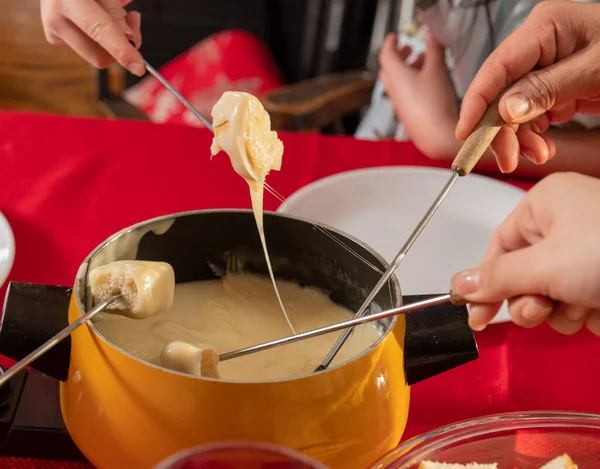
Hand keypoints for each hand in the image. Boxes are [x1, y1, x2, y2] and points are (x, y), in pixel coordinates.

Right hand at [40, 0, 144, 75]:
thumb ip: (115, 12)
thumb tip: (130, 40)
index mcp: (67, 0)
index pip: (100, 30)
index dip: (121, 50)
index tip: (139, 67)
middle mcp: (56, 19)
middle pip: (99, 55)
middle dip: (122, 48)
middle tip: (133, 20)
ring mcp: (53, 32)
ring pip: (96, 56)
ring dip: (112, 43)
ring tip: (111, 14)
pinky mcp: (55, 39)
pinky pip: (88, 48)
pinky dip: (99, 39)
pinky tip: (96, 19)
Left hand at [379, 33, 459, 157]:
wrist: (436, 136)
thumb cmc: (435, 102)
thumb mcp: (438, 69)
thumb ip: (434, 49)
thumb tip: (431, 35)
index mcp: (396, 76)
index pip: (386, 55)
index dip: (390, 43)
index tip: (394, 37)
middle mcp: (394, 90)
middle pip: (389, 69)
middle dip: (398, 57)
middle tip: (409, 49)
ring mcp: (400, 104)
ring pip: (397, 82)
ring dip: (407, 70)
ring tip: (423, 63)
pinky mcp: (407, 115)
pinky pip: (404, 94)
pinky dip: (412, 83)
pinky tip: (428, 84)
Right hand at [451, 172, 599, 336]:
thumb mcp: (545, 266)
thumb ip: (496, 278)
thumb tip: (457, 285)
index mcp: (545, 205)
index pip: (497, 248)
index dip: (484, 284)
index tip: (475, 317)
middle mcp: (565, 225)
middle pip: (521, 275)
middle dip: (531, 300)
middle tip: (540, 310)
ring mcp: (588, 253)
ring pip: (549, 296)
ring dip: (560, 311)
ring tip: (583, 305)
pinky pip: (576, 305)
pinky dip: (586, 314)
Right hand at [456, 1, 599, 172]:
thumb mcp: (597, 71)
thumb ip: (549, 88)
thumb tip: (505, 109)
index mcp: (546, 27)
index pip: (497, 67)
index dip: (476, 103)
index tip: (466, 135)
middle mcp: (539, 45)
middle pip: (499, 92)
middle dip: (500, 129)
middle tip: (507, 159)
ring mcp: (544, 65)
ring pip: (510, 108)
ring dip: (518, 138)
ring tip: (536, 155)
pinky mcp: (552, 85)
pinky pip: (529, 114)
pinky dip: (532, 136)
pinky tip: (543, 147)